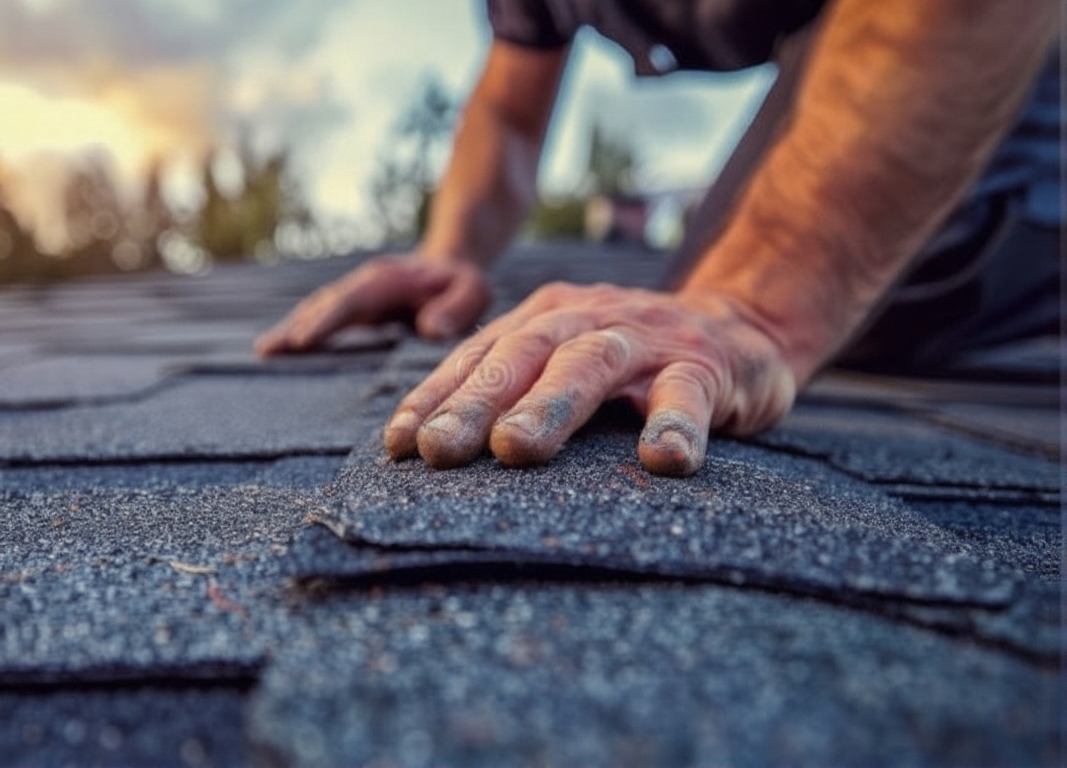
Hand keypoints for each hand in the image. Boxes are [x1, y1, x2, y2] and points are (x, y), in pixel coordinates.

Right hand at [255, 255, 491, 355]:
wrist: (450, 266)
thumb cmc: (463, 282)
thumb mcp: (474, 290)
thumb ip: (457, 307)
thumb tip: (429, 329)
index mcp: (389, 279)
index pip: (352, 299)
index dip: (327, 319)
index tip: (303, 339)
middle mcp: (364, 285)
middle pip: (324, 304)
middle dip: (296, 326)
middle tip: (268, 350)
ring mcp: (354, 295)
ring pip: (316, 310)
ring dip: (290, 329)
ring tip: (264, 352)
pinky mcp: (351, 309)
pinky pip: (320, 319)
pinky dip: (298, 332)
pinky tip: (277, 350)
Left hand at [383, 282, 797, 475]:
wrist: (741, 328)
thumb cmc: (632, 365)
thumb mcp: (566, 364)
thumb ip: (512, 391)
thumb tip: (423, 450)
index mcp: (543, 319)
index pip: (479, 356)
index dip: (436, 396)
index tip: (398, 445)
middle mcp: (587, 318)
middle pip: (523, 356)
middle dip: (475, 402)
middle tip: (437, 451)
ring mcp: (647, 339)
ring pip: (592, 364)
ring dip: (551, 405)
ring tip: (517, 449)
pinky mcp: (706, 366)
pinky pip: (688, 394)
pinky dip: (674, 424)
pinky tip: (662, 460)